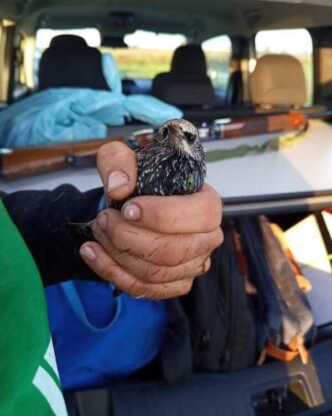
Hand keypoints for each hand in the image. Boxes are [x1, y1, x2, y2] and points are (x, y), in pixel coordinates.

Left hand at [79, 142, 222, 299]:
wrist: (134, 203)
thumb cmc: (138, 180)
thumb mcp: (123, 156)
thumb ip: (119, 162)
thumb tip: (119, 188)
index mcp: (207, 204)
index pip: (199, 215)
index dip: (161, 215)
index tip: (127, 209)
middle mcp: (207, 238)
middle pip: (173, 251)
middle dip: (129, 238)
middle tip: (103, 219)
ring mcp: (193, 265)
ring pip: (155, 273)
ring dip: (117, 255)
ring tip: (97, 231)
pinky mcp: (175, 284)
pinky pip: (145, 289)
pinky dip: (113, 273)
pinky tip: (93, 253)